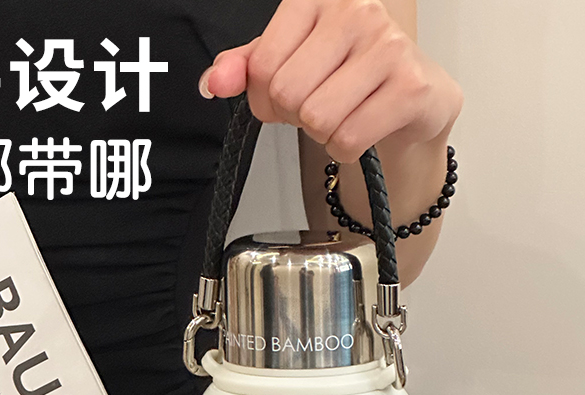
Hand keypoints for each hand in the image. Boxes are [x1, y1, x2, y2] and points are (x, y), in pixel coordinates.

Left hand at [199, 0, 462, 162]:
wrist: (413, 99)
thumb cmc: (347, 76)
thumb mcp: (289, 62)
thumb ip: (247, 69)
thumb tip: (213, 83)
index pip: (262, 65)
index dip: (265, 97)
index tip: (286, 96)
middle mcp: (358, 12)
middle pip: (288, 92)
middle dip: (295, 116)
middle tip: (319, 107)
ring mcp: (388, 46)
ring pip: (318, 118)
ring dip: (322, 134)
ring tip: (343, 115)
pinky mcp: (410, 87)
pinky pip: (348, 138)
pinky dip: (346, 149)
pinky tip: (362, 129)